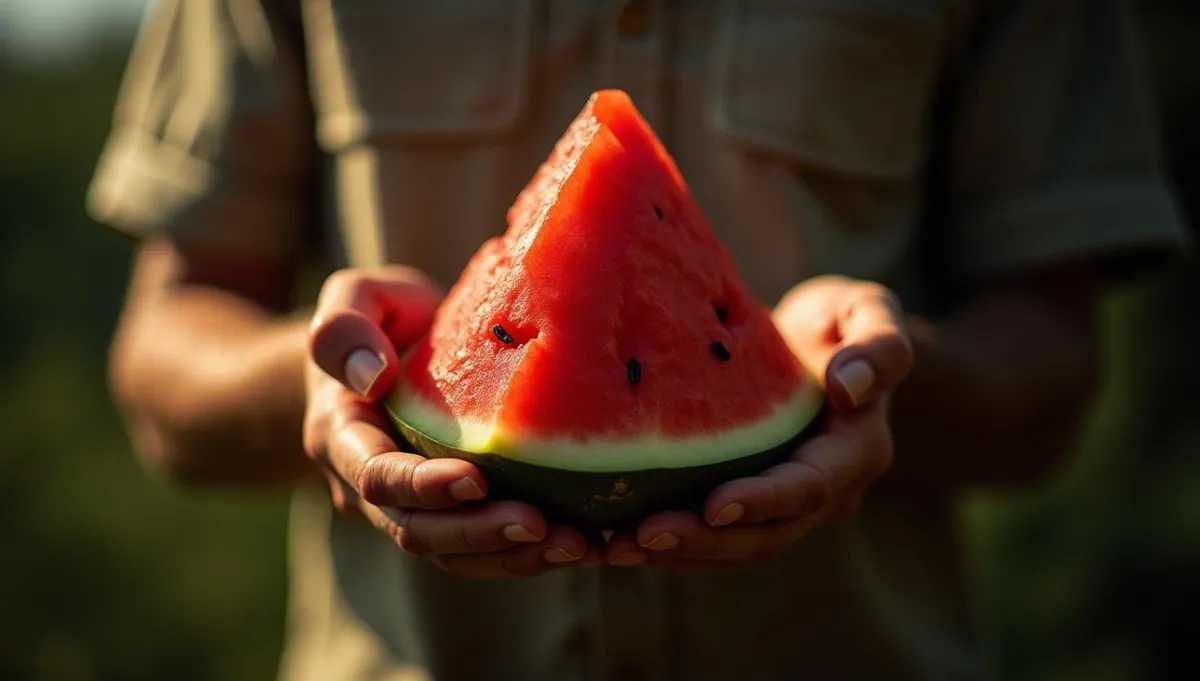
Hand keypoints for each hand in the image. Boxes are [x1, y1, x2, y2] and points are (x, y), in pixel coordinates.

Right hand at [303, 267, 594, 578]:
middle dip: (479, 533)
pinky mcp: (453, 514)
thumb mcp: (353, 299)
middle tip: (541, 525)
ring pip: (454, 554)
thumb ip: (344, 328)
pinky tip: (582, 542)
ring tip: (574, 544)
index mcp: (342, 438)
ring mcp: (412, 508)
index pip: (377, 477)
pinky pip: (483, 551)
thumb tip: (372, 376)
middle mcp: (369, 488)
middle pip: (419, 531)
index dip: (424, 487)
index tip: (476, 479)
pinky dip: (527, 554)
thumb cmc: (378, 318)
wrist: (384, 353)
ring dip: (511, 556)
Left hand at [604, 276, 913, 569]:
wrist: (826, 345)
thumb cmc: (844, 320)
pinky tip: (614, 540)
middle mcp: (825, 493)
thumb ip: (878, 346)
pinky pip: (712, 538)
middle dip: (705, 541)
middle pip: (765, 534)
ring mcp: (786, 507)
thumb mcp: (869, 313)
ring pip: (734, 547)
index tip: (714, 506)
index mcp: (855, 450)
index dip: (764, 500)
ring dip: (677, 554)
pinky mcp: (749, 505)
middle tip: (642, 535)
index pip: (809, 486)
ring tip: (616, 547)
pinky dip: (668, 546)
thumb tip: (850, 387)